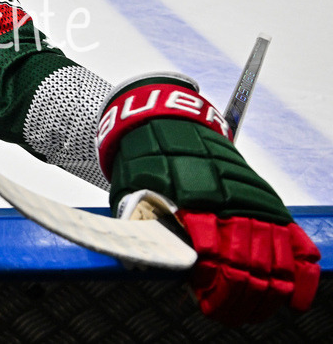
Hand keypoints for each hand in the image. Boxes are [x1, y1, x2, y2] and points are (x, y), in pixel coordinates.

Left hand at [98, 74, 321, 324]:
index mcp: (194, 200)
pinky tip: (295, 299)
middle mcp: (230, 202)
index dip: (210, 282)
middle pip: (247, 262)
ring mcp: (254, 203)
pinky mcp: (268, 203)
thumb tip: (150, 265)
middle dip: (238, 295)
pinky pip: (295, 241)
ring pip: (273, 259)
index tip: (202, 297)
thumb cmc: (148, 163)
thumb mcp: (133, 193)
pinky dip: (301, 273)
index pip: (211, 252)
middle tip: (225, 312)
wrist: (168, 123)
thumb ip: (143, 228)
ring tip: (251, 311)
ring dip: (266, 293)